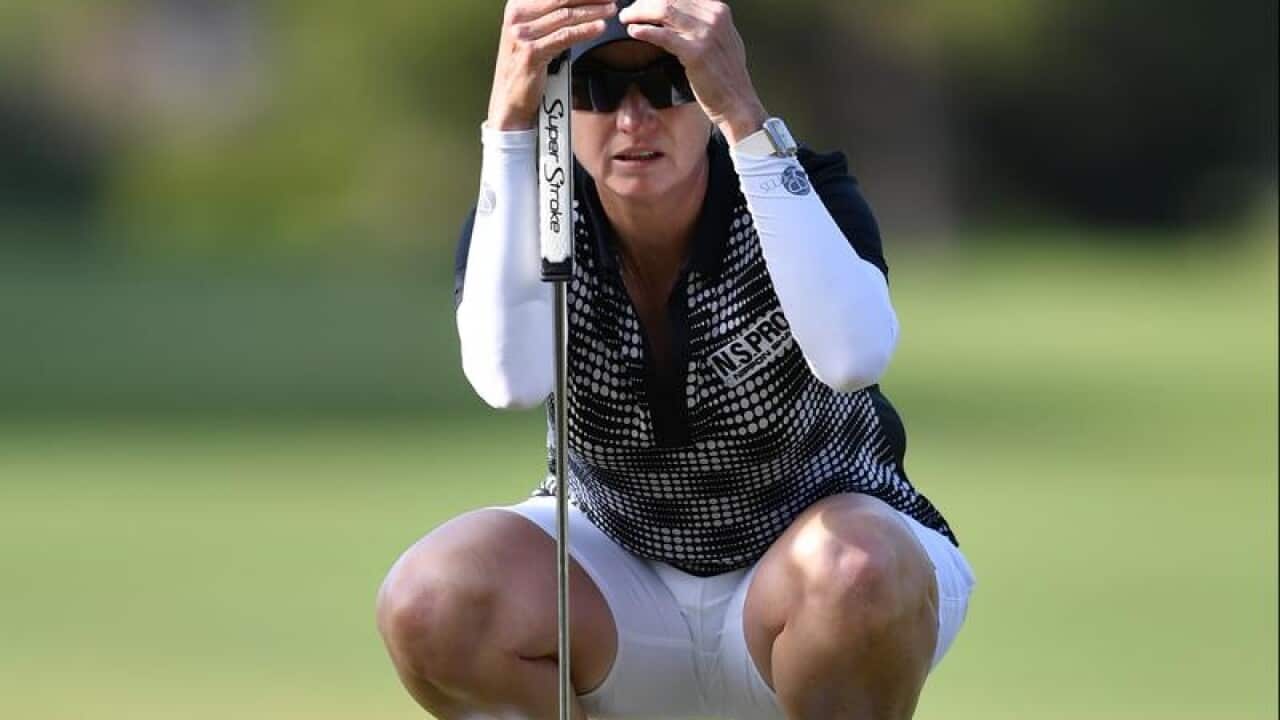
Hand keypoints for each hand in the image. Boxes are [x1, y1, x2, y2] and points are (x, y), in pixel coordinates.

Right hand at [488, 0, 617, 129]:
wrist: (509, 101)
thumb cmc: (523, 70)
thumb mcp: (530, 36)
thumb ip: (547, 19)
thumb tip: (577, 7)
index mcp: (516, 7)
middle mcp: (517, 17)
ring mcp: (522, 34)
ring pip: (565, 16)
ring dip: (593, 12)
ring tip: (610, 11)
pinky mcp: (531, 52)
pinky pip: (564, 36)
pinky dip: (585, 30)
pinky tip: (598, 27)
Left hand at [618, 0, 767, 143]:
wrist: (737, 102)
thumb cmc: (725, 77)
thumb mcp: (721, 40)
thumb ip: (704, 24)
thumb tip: (678, 15)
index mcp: (719, 11)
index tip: (641, 4)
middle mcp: (714, 17)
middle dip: (644, 3)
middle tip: (628, 11)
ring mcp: (706, 34)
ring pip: (664, 11)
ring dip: (639, 13)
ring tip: (626, 18)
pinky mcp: (695, 52)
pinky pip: (663, 35)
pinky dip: (645, 31)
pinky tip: (633, 31)